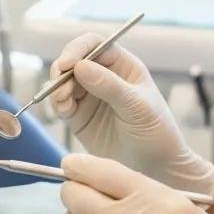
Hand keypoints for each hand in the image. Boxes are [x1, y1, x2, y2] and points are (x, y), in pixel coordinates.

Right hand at [49, 32, 213, 197]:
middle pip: (74, 59)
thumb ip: (110, 86)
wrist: (156, 169)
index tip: (68, 63)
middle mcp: (103, 76)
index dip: (78, 48)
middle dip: (62, 68)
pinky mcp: (78, 116)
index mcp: (123, 66)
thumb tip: (80, 66)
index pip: (95, 44)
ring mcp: (89, 95)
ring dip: (57, 87)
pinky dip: (56, 103)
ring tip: (62, 101)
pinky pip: (60, 102)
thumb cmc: (157, 133)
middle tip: (59, 83)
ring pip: (63, 80)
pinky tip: (63, 109)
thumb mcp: (138, 107)